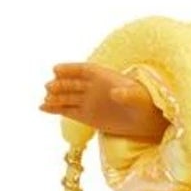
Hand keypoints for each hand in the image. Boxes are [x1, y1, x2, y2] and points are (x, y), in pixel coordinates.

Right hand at [40, 63, 168, 141]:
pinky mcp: (86, 116)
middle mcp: (92, 87)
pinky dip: (55, 109)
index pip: (83, 70)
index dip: (69, 69)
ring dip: (54, 98)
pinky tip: (43, 108)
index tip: (56, 70)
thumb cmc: (145, 104)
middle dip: (60, 85)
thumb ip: (127, 94)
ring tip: (45, 102)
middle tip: (50, 88)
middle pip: (71, 84)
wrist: (147, 121)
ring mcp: (87, 101)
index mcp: (104, 77)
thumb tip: (115, 93)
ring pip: (66, 97)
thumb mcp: (138, 98)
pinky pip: (67, 110)